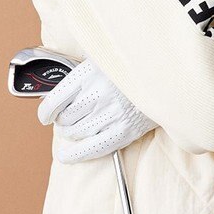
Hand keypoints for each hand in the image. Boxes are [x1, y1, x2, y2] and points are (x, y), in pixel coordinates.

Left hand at [36, 53, 157, 162]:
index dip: (45, 111)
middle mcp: (99, 94)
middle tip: (67, 119)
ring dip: (69, 134)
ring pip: (75, 133)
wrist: (167, 79)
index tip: (46, 115)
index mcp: (91, 73)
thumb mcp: (104, 58)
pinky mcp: (124, 131)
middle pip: (65, 118)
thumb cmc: (132, 69)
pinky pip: (92, 148)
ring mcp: (112, 114)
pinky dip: (74, 154)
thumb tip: (57, 91)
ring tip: (74, 129)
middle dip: (61, 122)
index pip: (55, 100)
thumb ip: (82, 70)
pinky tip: (66, 155)